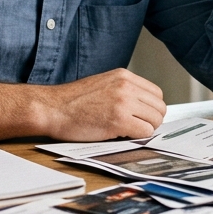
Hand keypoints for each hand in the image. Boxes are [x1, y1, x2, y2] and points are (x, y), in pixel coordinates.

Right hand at [36, 69, 165, 140]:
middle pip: (159, 107)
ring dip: (145, 129)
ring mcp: (123, 102)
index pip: (156, 93)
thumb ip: (123, 90)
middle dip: (151, 120)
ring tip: (128, 131)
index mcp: (123, 76)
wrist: (52, 108)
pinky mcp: (119, 120)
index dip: (151, 108)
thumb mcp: (102, 84)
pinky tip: (122, 135)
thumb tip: (143, 107)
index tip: (142, 116)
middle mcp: (126, 86)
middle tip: (138, 127)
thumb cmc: (72, 101)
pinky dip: (137, 137)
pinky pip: (145, 132)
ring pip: (155, 120)